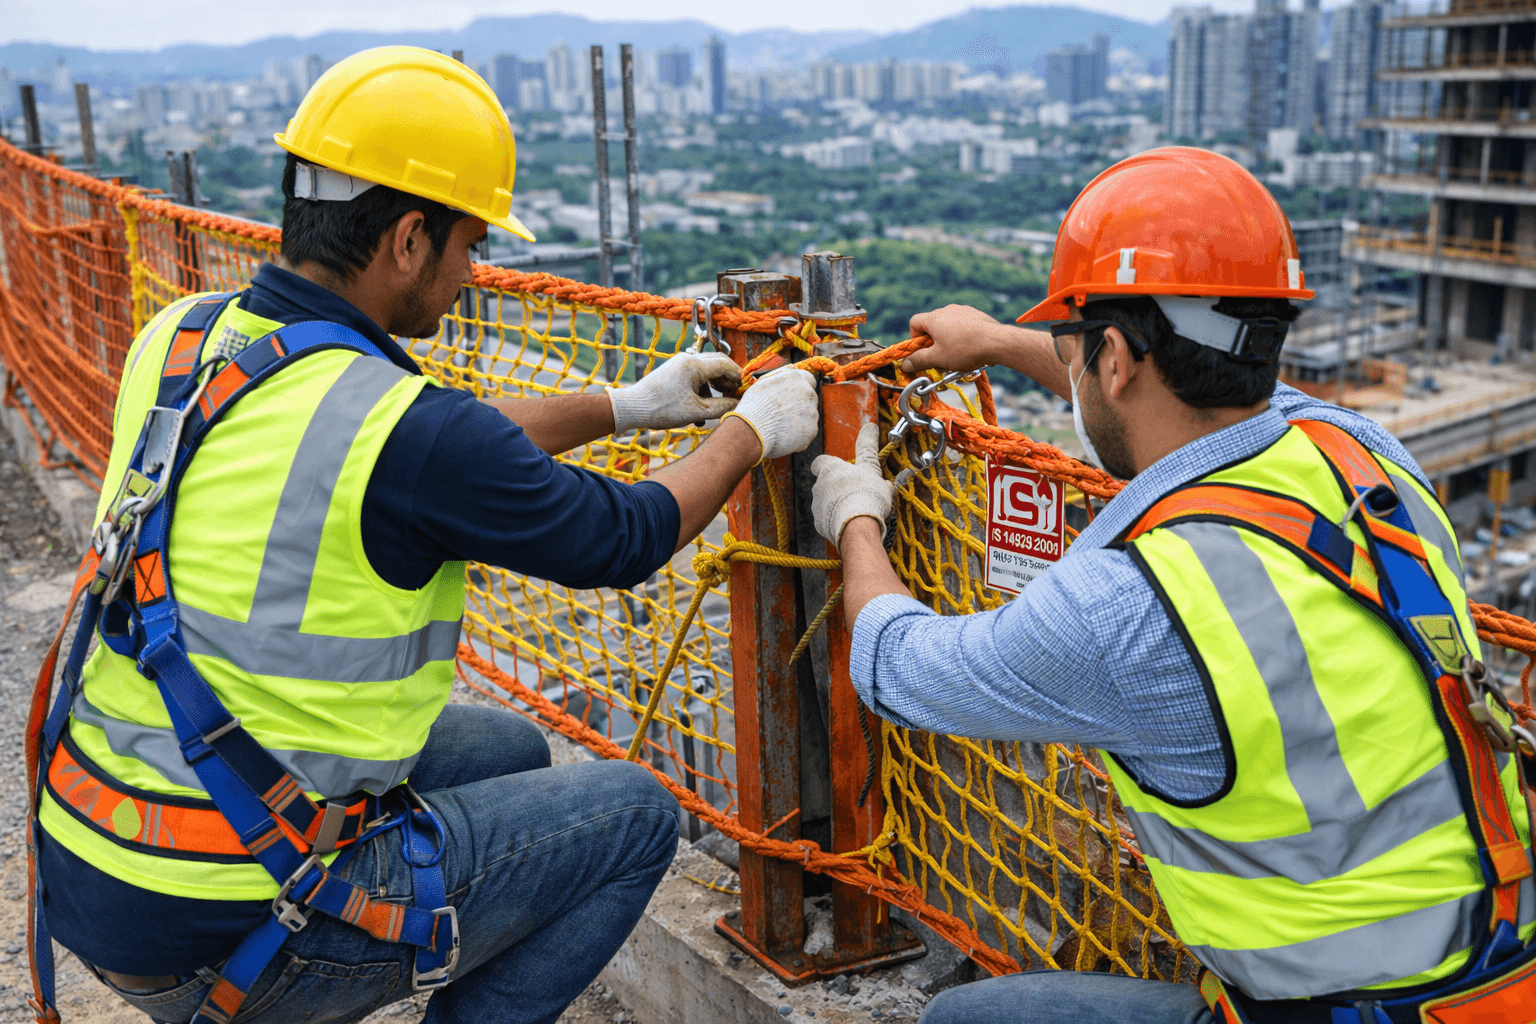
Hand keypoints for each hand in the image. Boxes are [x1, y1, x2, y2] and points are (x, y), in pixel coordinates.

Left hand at [607, 351, 741, 432]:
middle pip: (718, 365)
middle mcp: (688, 359)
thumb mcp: (695, 411)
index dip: (740, 377)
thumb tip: (738, 405)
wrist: (632, 408)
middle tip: (736, 397)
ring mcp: (680, 365)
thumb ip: (721, 407)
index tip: (747, 390)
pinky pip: (695, 378)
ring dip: (715, 389)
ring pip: (707, 373)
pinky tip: (700, 412)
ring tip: (718, 407)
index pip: (726, 364)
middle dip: (729, 382)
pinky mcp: (674, 373)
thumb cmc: (661, 408)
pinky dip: (702, 392)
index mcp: (694, 364)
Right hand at [722, 366, 818, 463]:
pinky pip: (807, 432)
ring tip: (779, 426)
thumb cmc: (754, 406)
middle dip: (800, 405)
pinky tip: (783, 435)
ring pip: (808, 416)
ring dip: (798, 420)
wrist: (754, 429)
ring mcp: (812, 412)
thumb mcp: (763, 383)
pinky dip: (798, 435)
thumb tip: (791, 371)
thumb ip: (781, 376)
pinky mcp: (812, 430)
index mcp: (796, 378)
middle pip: (810, 398)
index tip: (794, 395)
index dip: (800, 388)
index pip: (809, 379)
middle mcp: (808, 392)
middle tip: (783, 414)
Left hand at [811, 423, 892, 545]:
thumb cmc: (866, 494)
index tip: (835, 468)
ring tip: (855, 510)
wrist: (857, 526)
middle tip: (854, 492)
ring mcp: (817, 505)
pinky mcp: (819, 523)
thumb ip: (868, 447)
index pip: (820, 462)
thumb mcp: (871, 467)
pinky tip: (850, 523)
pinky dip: (835, 521)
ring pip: (824, 502)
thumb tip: (870, 426)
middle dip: (835, 487)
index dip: (826, 465)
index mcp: (830, 468)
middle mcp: (819, 485)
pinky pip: (826, 520)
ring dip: (836, 504)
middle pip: (823, 483)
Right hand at [904, 304, 1009, 375]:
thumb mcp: (938, 359)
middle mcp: (947, 310)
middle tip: (940, 358)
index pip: (914, 323)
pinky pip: (963, 325)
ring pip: (948, 326)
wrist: (997, 342)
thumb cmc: (965, 349)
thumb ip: (918, 360)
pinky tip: (971, 349)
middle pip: (932, 325)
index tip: (923, 352)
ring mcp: (963, 310)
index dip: (915, 339)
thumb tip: (904, 364)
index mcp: (934, 318)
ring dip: (948, 340)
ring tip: (958, 356)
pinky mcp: (976, 315)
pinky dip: (962, 336)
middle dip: (933, 343)